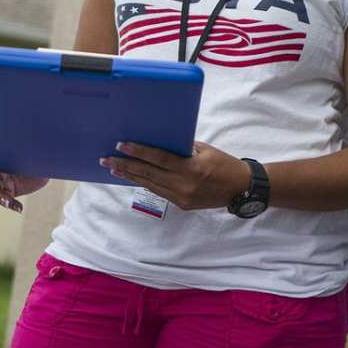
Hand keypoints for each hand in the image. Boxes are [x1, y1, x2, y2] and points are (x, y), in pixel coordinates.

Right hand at [0, 141, 47, 213]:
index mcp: (0, 149)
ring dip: (0, 197)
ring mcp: (0, 178)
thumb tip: (27, 147)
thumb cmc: (39, 154)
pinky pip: (4, 198)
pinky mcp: (7, 190)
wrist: (47, 167)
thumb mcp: (35, 152)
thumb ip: (27, 151)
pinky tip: (18, 208)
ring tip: (8, 203)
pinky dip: (10, 204)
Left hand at [99, 141, 250, 210]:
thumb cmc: (224, 164)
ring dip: (130, 176)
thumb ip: (182, 148)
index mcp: (191, 168)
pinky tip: (133, 177)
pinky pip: (159, 192)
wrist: (240, 188)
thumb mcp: (204, 150)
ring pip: (150, 185)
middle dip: (126, 166)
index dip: (139, 152)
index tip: (121, 146)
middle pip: (149, 174)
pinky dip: (145, 184)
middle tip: (106, 160)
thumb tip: (159, 143)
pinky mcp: (182, 204)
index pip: (159, 159)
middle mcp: (184, 185)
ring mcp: (182, 197)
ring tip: (114, 169)